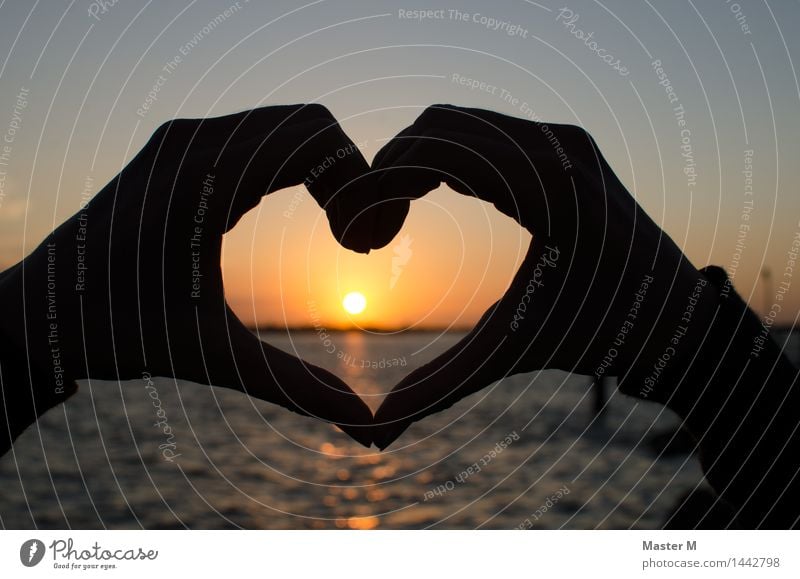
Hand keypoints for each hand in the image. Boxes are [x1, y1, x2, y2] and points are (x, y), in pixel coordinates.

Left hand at [0, 104, 379, 446]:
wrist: (31, 313)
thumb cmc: (112, 333)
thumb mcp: (211, 357)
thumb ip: (294, 385)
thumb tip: (366, 428)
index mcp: (201, 179)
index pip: (314, 140)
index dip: (360, 188)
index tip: (364, 250)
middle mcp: (192, 142)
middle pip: (310, 124)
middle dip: (352, 178)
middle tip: (359, 244)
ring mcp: (183, 139)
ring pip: (289, 126)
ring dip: (327, 172)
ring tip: (341, 234)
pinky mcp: (179, 149)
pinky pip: (262, 136)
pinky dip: (299, 167)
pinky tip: (305, 214)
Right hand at [371, 104, 717, 448]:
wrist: (676, 317)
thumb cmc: (599, 335)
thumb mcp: (512, 353)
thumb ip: (441, 385)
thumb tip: (375, 434)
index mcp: (553, 190)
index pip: (440, 153)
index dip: (379, 185)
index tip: (350, 233)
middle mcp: (560, 147)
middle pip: (438, 128)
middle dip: (387, 173)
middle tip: (366, 234)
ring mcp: (564, 136)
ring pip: (456, 124)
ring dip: (411, 165)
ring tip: (389, 221)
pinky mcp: (562, 141)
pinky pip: (481, 131)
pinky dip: (441, 158)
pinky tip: (426, 199)